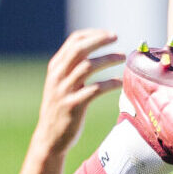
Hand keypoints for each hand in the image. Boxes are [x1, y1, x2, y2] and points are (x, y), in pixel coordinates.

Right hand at [33, 29, 123, 154]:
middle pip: (79, 49)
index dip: (93, 34)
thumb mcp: (60, 85)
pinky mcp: (73, 106)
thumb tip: (93, 52)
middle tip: (116, 37)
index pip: (74, 41)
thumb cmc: (60, 110)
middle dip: (99, 40)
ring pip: (87, 66)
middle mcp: (57, 76)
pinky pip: (95, 89)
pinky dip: (110, 83)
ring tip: (123, 57)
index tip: (109, 35)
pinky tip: (120, 82)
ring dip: (108, 59)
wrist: (49, 139)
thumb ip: (72, 68)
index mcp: (55, 68)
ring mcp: (64, 91)